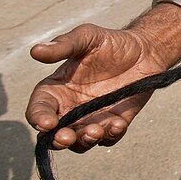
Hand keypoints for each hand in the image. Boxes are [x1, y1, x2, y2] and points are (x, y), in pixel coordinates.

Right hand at [25, 5, 180, 151]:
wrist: (145, 50)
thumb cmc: (110, 42)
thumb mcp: (86, 37)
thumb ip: (63, 45)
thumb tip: (35, 50)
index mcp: (56, 90)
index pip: (38, 109)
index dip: (38, 118)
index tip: (47, 123)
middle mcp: (70, 109)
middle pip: (55, 135)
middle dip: (58, 140)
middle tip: (66, 137)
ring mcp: (92, 119)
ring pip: (80, 142)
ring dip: (84, 141)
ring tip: (95, 130)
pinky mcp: (115, 123)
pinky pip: (110, 137)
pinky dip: (111, 135)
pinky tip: (118, 124)